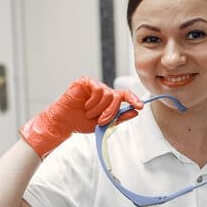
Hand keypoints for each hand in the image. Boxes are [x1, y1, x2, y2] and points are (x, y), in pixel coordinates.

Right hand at [19, 76, 142, 157]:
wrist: (65, 122)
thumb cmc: (81, 122)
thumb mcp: (104, 124)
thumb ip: (119, 118)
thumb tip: (136, 112)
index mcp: (108, 100)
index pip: (125, 95)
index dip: (134, 99)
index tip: (140, 106)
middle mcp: (103, 91)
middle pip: (117, 97)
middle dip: (111, 112)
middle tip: (101, 120)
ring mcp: (94, 85)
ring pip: (108, 93)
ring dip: (99, 108)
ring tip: (89, 114)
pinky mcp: (85, 82)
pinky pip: (97, 89)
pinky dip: (93, 101)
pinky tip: (86, 106)